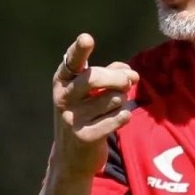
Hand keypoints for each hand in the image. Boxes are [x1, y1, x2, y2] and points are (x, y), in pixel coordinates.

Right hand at [51, 33, 139, 177]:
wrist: (73, 157)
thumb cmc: (87, 113)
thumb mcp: (92, 92)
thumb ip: (111, 74)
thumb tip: (132, 74)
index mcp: (62, 81)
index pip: (72, 62)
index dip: (79, 50)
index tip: (87, 38)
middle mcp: (63, 98)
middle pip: (95, 78)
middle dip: (119, 78)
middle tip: (130, 82)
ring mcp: (72, 118)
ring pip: (113, 98)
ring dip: (121, 101)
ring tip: (111, 109)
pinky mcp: (86, 137)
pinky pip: (119, 117)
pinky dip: (123, 117)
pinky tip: (115, 121)